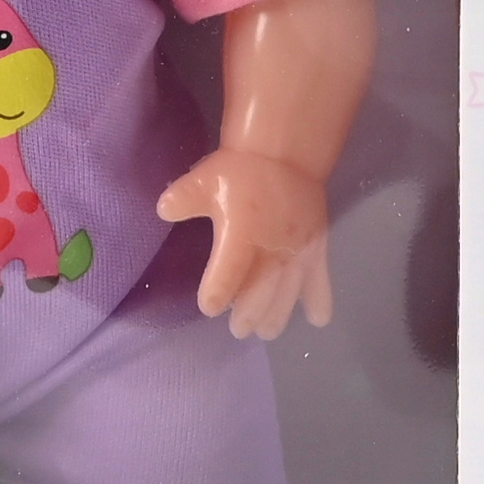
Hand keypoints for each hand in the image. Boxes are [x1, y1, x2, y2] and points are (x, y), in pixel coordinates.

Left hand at [155, 148, 331, 338]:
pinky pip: (321, 278)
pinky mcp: (317, 247)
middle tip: (239, 328)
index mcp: (242, 232)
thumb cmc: (240, 170)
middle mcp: (272, 246)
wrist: (285, 154)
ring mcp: (298, 249)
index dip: (218, 292)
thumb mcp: (203, 178)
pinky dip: (319, 300)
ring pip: (289, 291)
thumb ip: (183, 198)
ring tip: (267, 330)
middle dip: (249, 313)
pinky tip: (317, 319)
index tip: (210, 307)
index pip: (228, 272)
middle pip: (261, 290)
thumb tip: (163, 210)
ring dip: (278, 314)